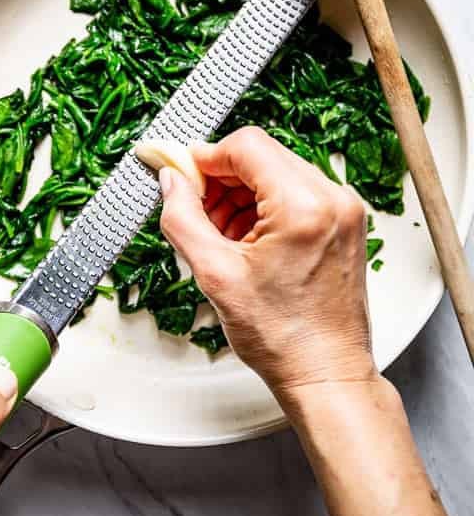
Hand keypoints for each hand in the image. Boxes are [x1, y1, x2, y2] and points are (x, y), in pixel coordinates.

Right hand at [157, 125, 376, 406]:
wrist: (325, 370)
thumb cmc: (282, 337)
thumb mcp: (216, 276)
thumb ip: (184, 220)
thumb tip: (170, 182)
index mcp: (303, 206)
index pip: (247, 145)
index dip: (205, 157)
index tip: (180, 174)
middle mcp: (332, 198)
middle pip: (264, 156)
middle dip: (222, 180)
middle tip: (195, 212)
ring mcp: (344, 209)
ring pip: (279, 174)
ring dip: (242, 197)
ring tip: (222, 239)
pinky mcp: (345, 223)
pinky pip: (297, 196)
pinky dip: (265, 210)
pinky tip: (247, 244)